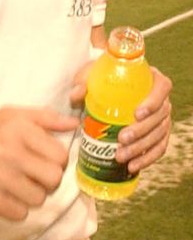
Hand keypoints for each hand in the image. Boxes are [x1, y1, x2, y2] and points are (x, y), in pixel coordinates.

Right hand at [0, 107, 77, 220]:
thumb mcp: (8, 118)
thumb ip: (44, 118)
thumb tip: (75, 124)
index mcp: (15, 125)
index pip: (61, 156)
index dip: (53, 162)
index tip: (37, 161)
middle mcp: (6, 147)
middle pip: (54, 179)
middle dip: (43, 182)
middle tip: (25, 176)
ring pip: (39, 199)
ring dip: (28, 197)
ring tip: (11, 185)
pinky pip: (21, 213)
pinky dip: (13, 209)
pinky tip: (0, 196)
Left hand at [70, 59, 172, 174]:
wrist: (107, 86)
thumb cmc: (102, 76)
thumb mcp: (92, 74)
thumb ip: (83, 81)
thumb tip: (76, 94)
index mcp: (151, 79)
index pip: (162, 88)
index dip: (153, 102)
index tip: (137, 113)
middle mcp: (162, 99)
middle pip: (160, 117)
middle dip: (142, 131)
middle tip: (122, 139)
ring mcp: (162, 118)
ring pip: (158, 135)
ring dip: (141, 148)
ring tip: (121, 156)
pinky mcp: (158, 134)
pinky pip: (158, 148)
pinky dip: (147, 159)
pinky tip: (132, 166)